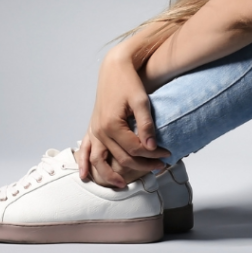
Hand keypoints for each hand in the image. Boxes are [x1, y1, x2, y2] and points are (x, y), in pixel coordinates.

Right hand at [78, 46, 169, 187]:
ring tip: (122, 185)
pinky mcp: (92, 128)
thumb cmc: (129, 82)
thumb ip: (146, 124)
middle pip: (121, 157)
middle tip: (159, 166)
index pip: (134, 148)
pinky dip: (84, 164)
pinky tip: (85, 175)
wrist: (114, 68)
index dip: (152, 154)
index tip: (167, 154)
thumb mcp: (142, 100)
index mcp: (112, 125)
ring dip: (109, 174)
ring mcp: (94, 130)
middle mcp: (100, 131)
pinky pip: (85, 150)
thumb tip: (152, 147)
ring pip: (100, 160)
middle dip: (141, 165)